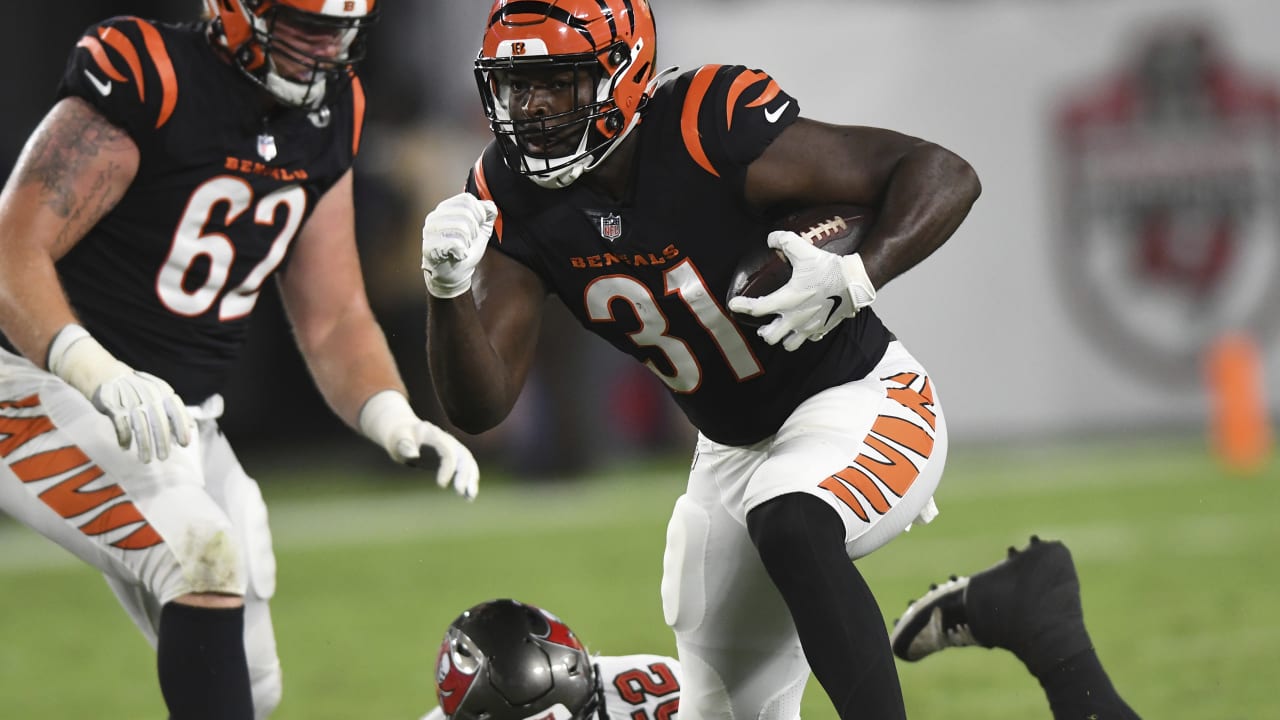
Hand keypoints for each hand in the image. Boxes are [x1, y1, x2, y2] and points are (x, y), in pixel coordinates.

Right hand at [47, 325, 193, 462]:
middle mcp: (148, 396)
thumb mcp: (160, 393)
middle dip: (162, 442)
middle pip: (159, 422)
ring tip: (146, 459)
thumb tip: (192, 427)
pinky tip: (125, 447)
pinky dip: (124, 438)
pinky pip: (121, 426)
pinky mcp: (114, 406)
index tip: (184, 444)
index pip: (176, 410)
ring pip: (140, 427)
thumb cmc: (139, 389)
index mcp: (162, 392)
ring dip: (144, 445)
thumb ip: (175, 409)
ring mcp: (131, 401)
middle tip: (164, 457)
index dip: (181, 428)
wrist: (107, 375)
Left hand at [359, 390, 479, 499]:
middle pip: (463, 456)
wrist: (405, 431)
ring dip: (472, 479)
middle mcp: (447, 439)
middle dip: (465, 474)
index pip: (447, 451)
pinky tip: (468, 496)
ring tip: (470, 497)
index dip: (448, 468)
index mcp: (434, 435)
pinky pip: (466, 466)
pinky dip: (470, 479)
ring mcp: (453, 446)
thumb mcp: (397, 441)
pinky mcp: (454, 454)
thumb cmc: (399, 438)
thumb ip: (404, 446)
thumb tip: (413, 455)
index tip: (441, 485)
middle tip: (460, 492)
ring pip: (468, 461)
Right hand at [421, 192, 497, 298]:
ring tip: (462, 248)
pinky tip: (457, 255)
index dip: (479, 213)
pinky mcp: (429, 247)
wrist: (454, 273)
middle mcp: (435, 216)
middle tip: (468, 241)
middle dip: (474, 230)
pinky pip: (453, 243)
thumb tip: (490, 206)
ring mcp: (429, 231)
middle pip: (466, 213)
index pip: (467, 199)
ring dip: (468, 242)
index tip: (477, 227)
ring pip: (461, 227)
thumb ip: (487, 215)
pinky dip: (461, 252)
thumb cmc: (465, 249)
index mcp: (446, 208)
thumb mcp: (481, 229)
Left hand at [727, 230, 876, 350]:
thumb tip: (770, 239)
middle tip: (762, 324)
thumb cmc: (829, 268)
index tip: (733, 305)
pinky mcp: (822, 328)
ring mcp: (810, 326)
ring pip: (788, 344)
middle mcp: (796, 317)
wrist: (856, 282)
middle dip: (764, 331)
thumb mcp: (804, 249)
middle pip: (770, 336)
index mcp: (788, 299)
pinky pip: (808, 339)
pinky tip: (802, 326)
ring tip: (781, 328)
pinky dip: (802, 335)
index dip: (742, 306)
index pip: (757, 308)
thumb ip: (784, 240)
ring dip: (782, 338)